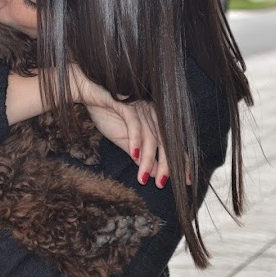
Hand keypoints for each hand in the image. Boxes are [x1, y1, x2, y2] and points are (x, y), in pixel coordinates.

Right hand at [70, 65, 178, 188]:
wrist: (89, 93)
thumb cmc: (107, 113)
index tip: (187, 181)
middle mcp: (152, 114)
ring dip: (147, 158)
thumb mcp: (124, 140)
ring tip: (142, 176)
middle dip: (165, 165)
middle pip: (164, 142)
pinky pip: (134, 123)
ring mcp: (141, 108)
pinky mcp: (127, 104)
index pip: (173, 144)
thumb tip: (152, 174)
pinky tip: (133, 154)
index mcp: (155, 122)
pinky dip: (135, 139)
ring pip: (150, 136)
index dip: (181, 162)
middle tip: (160, 184)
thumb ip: (139, 156)